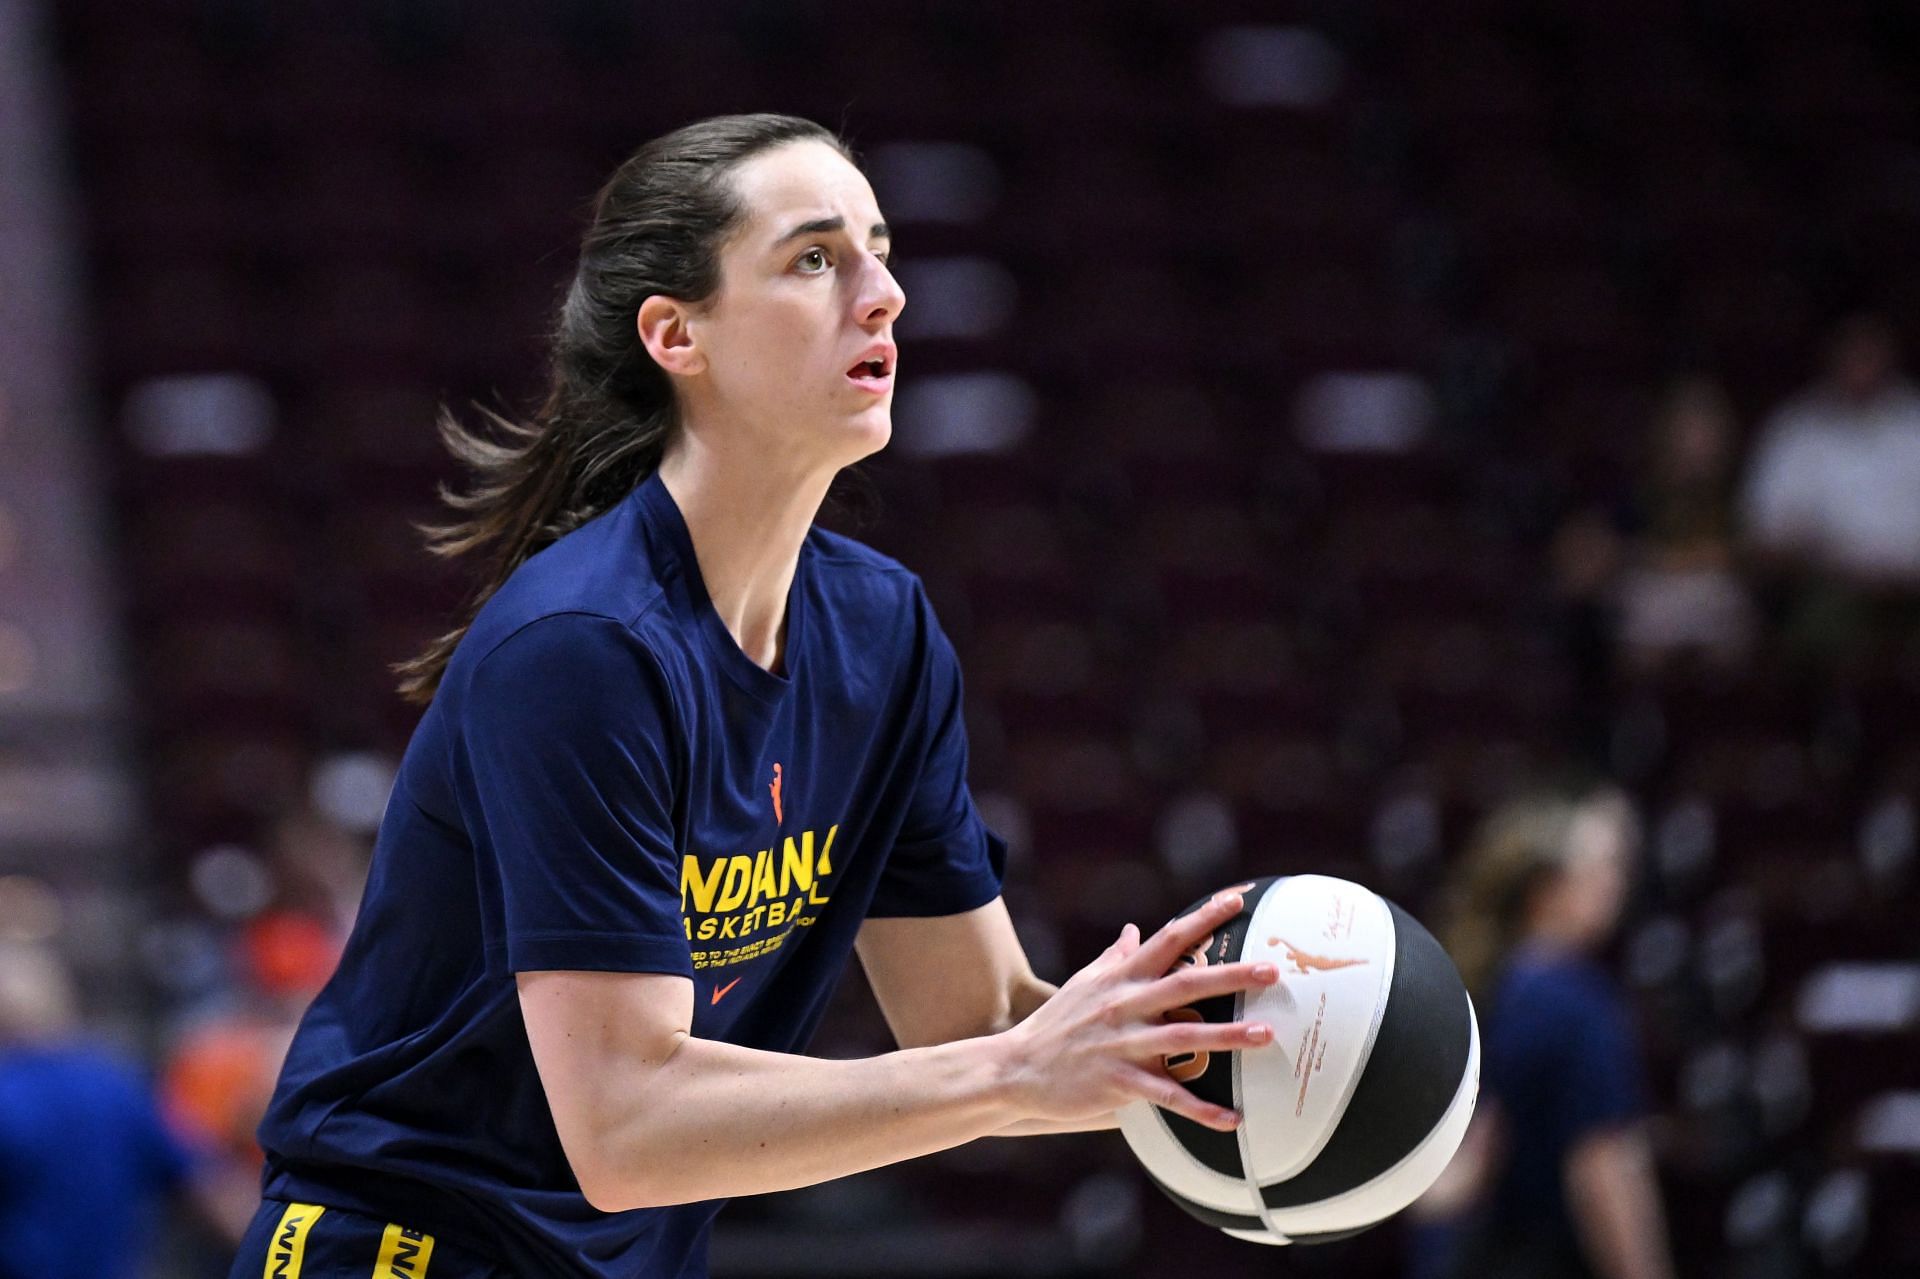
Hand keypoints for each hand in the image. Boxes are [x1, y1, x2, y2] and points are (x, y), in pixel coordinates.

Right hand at [992, 891, 1278, 1131]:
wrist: (1016, 1068)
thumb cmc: (1057, 1023)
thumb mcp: (1085, 983)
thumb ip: (1116, 956)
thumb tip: (1137, 929)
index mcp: (1121, 979)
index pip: (1168, 940)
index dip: (1203, 919)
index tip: (1238, 900)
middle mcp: (1125, 1006)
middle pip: (1185, 985)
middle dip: (1231, 977)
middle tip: (1273, 971)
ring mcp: (1122, 1044)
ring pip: (1183, 1038)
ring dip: (1227, 1038)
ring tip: (1266, 1036)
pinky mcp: (1117, 1083)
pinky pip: (1166, 1097)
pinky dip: (1200, 1109)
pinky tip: (1232, 1119)